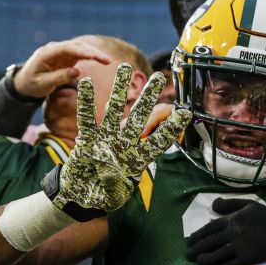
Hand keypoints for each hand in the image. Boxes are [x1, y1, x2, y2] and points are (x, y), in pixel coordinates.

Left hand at [13, 39, 111, 99]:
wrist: (24, 81)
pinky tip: (103, 61)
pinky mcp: (66, 56)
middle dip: (92, 52)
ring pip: (80, 49)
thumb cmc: (31, 84)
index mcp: (46, 53)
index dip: (80, 51)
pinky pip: (81, 54)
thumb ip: (58, 77)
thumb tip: (77, 72)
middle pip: (76, 46)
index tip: (93, 56)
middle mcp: (55, 49)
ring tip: (108, 62)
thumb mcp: (42, 84)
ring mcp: (61, 52)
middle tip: (107, 61)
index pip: (66, 48)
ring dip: (94, 54)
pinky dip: (91, 57)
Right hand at [46, 64, 190, 214]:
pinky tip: (87, 83)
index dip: (171, 128)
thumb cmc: (102, 195)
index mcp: (137, 158)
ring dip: (119, 89)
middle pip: (139, 116)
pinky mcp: (87, 138)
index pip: (158, 141)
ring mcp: (106, 138)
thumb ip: (116, 187)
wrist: (80, 195)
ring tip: (124, 67)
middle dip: (149, 97)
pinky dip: (86, 102)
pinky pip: (86, 117)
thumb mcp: (112, 197)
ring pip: (115, 110)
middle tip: (159, 77)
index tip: (185, 113)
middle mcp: (124, 143)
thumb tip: (117, 173)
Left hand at [186, 198, 265, 264]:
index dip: (197, 235)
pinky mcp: (248, 259)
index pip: (209, 228)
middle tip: (189, 254)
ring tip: (199, 262)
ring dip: (206, 260)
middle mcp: (233, 233)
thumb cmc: (265, 216)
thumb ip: (229, 204)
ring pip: (217, 255)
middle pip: (210, 243)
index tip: (190, 241)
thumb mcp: (248, 204)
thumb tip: (213, 204)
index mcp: (232, 219)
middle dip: (197, 249)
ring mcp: (240, 247)